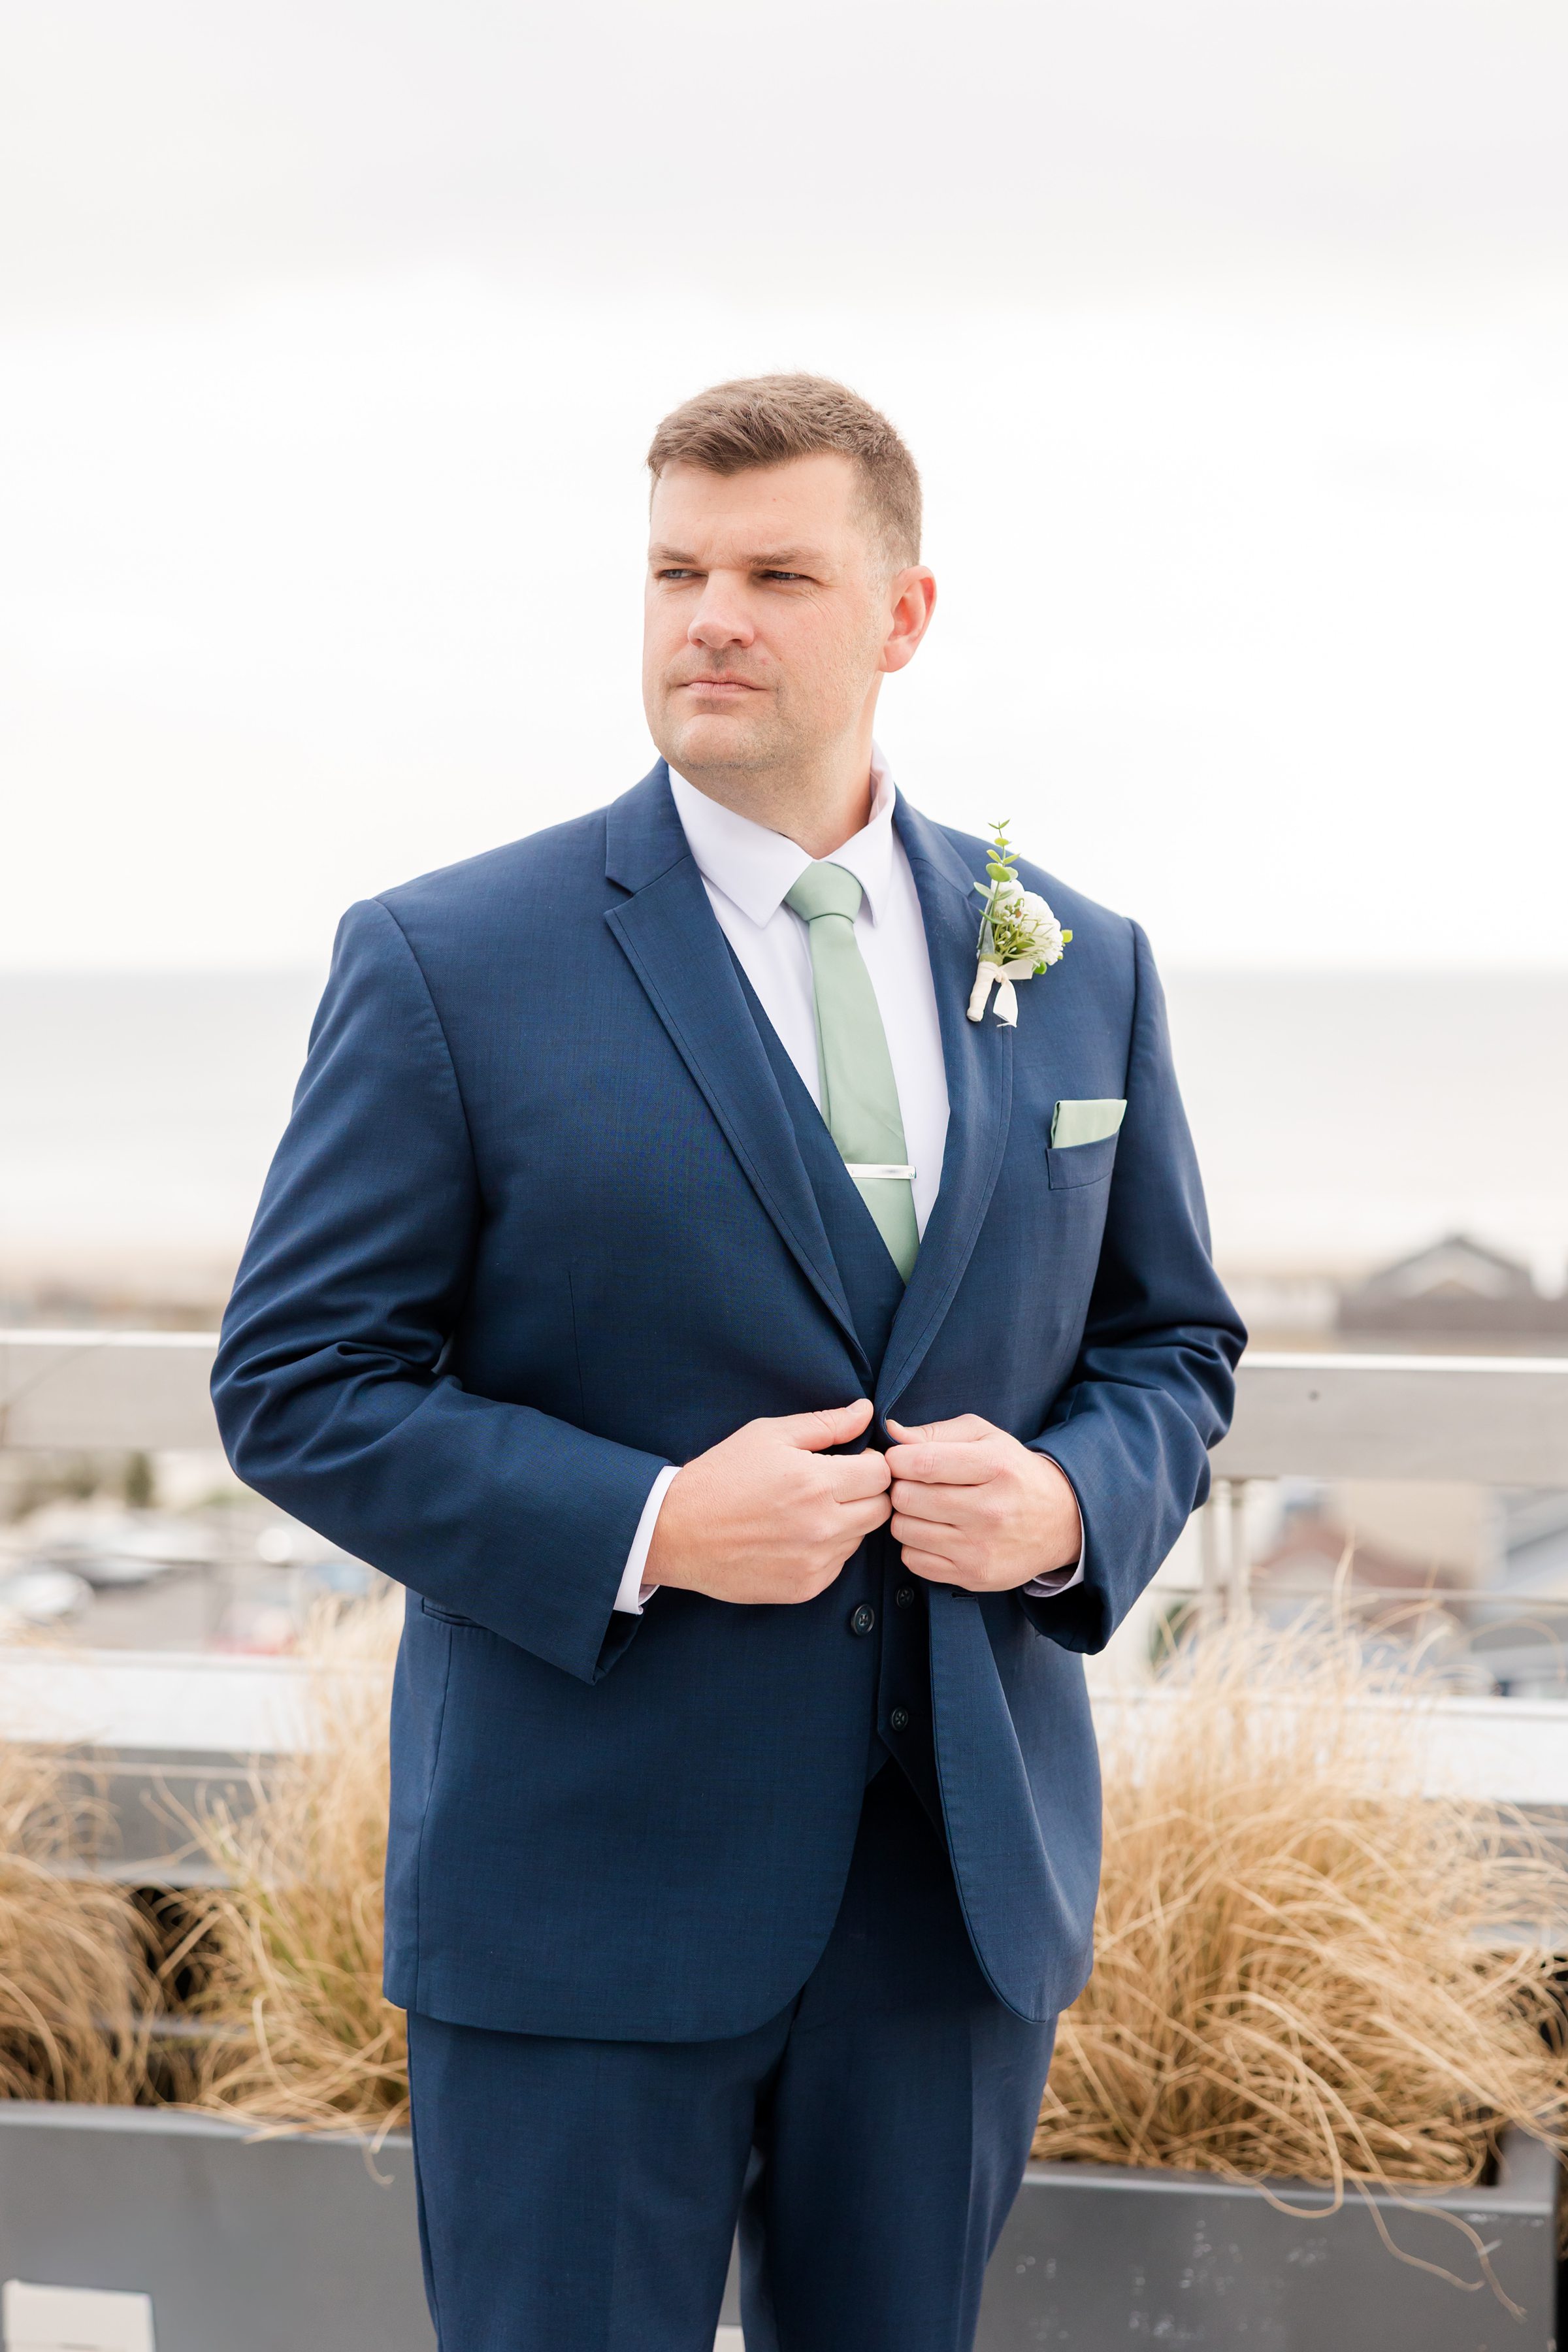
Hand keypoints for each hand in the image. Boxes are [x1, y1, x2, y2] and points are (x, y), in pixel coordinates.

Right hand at [647, 1398, 890, 1605]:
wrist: (677, 1532)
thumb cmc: (721, 1476)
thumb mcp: (768, 1435)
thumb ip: (824, 1424)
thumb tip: (865, 1411)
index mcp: (817, 1483)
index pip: (882, 1474)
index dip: (871, 1462)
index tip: (852, 1461)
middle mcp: (822, 1526)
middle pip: (881, 1509)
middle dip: (866, 1493)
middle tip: (836, 1485)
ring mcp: (815, 1562)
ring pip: (861, 1538)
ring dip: (848, 1522)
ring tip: (809, 1510)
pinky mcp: (805, 1587)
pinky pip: (838, 1565)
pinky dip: (827, 1549)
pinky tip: (796, 1536)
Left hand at [884, 1415, 1081, 1592]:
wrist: (1060, 1521)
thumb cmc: (1013, 1471)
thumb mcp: (985, 1437)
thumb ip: (936, 1432)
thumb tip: (892, 1432)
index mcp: (995, 1466)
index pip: (922, 1462)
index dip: (898, 1459)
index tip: (901, 1459)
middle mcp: (991, 1510)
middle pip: (907, 1498)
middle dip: (902, 1486)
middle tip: (914, 1485)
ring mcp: (982, 1548)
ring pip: (904, 1530)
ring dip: (906, 1516)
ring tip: (926, 1509)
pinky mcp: (974, 1576)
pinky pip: (913, 1560)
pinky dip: (915, 1545)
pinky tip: (936, 1532)